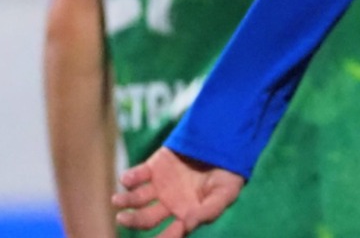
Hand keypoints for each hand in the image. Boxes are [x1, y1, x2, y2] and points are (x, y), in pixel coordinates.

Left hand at [111, 148, 243, 236]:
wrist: (225, 143)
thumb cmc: (229, 174)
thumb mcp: (226, 193)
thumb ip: (208, 210)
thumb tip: (186, 225)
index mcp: (185, 214)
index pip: (169, 233)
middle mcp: (168, 204)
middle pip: (145, 219)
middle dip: (133, 221)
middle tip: (123, 218)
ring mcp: (159, 186)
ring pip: (136, 199)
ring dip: (125, 201)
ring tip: (117, 200)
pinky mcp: (153, 167)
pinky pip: (136, 176)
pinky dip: (129, 178)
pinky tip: (128, 180)